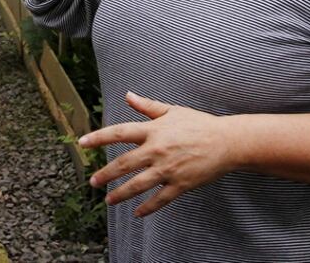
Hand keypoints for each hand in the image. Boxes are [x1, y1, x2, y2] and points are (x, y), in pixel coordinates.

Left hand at [80, 92, 237, 216]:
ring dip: (120, 194)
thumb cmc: (199, 124)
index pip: (119, 133)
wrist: (227, 142)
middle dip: (105, 174)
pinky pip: (160, 199)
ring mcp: (168, 169)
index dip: (99, 138)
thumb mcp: (172, 111)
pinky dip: (148, 207)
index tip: (82, 143)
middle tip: (93, 182)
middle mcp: (157, 150)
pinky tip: (137, 213)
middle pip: (124, 164)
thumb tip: (128, 95)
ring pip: (138, 184)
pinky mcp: (181, 184)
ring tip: (108, 200)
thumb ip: (147, 106)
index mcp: (153, 131)